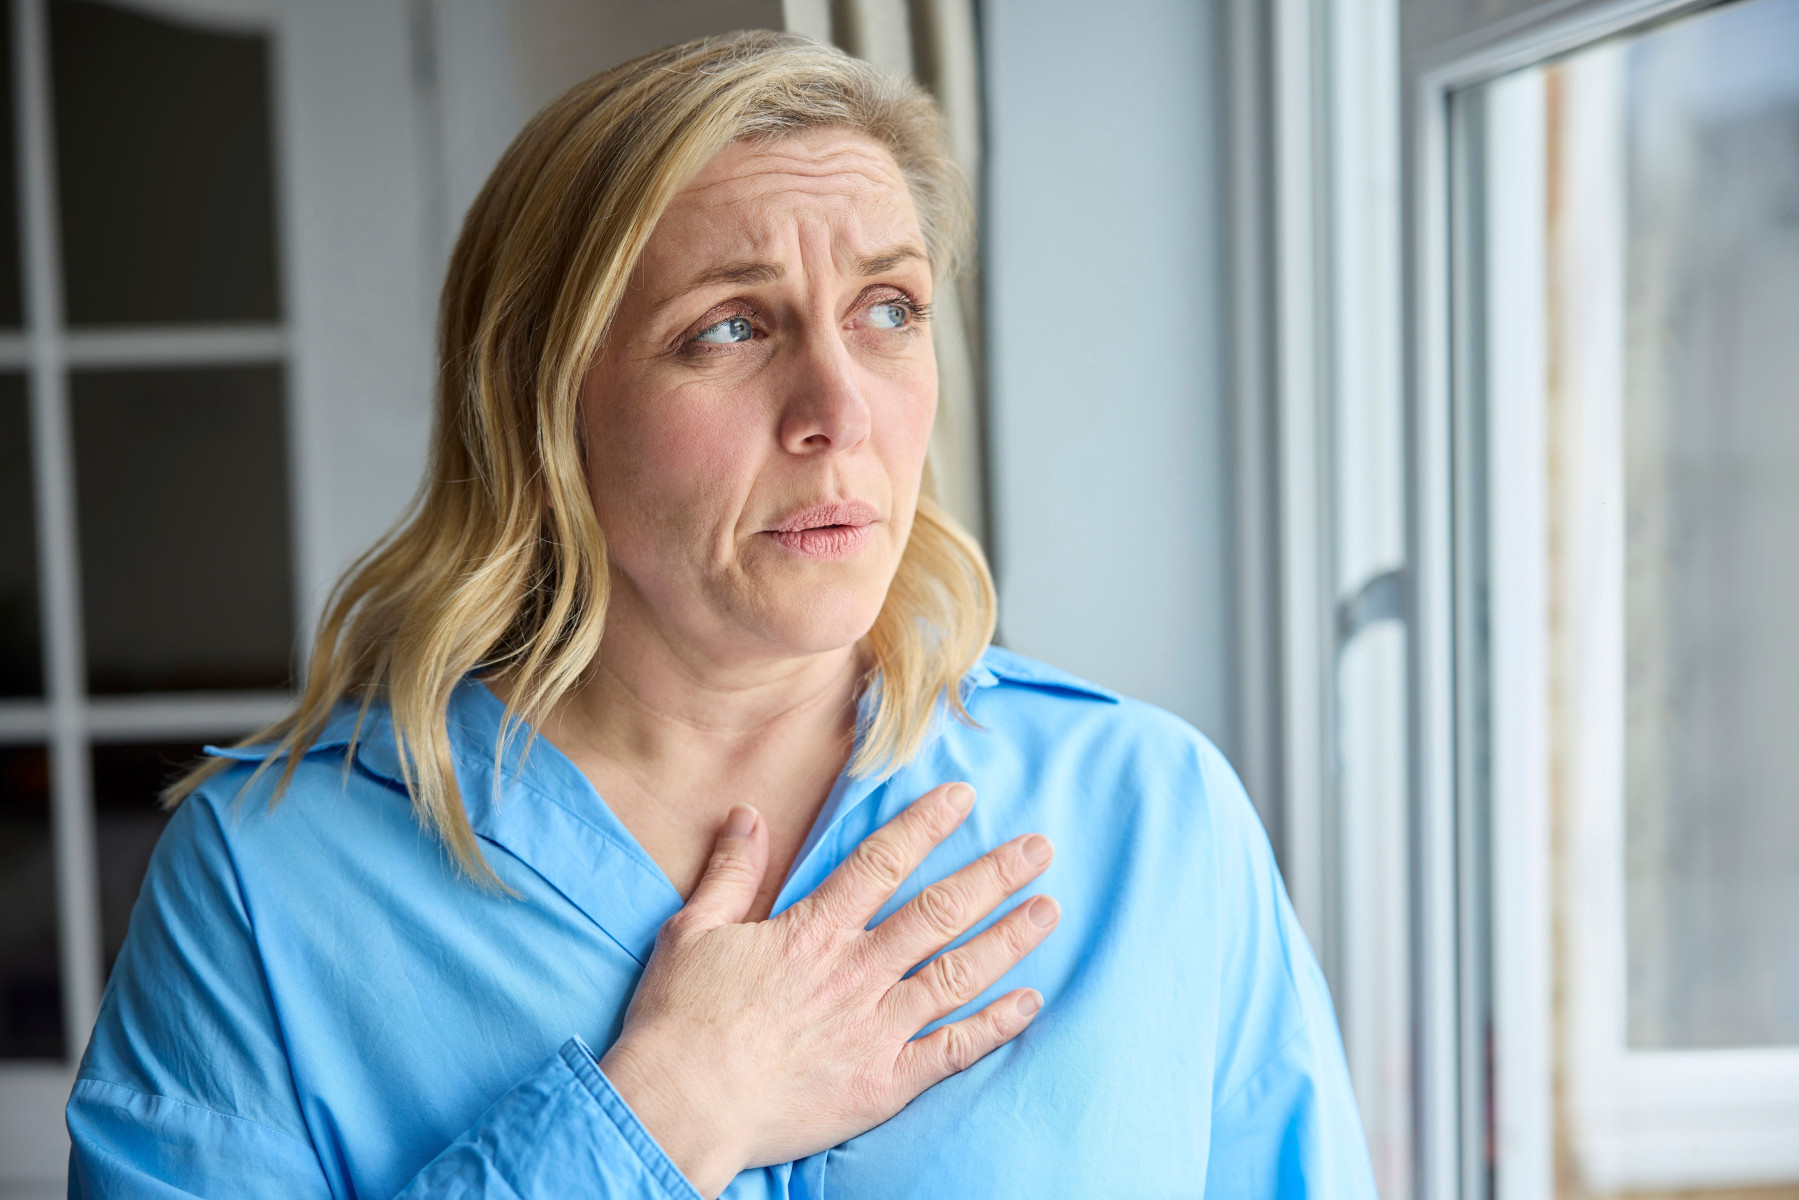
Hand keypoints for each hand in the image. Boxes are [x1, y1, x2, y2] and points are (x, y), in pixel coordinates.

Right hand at [598, 782, 1058, 1196]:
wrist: (680, 1109)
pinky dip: (994, 1025)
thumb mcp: (693, 930)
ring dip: (1008, 939)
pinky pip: (951, 1049)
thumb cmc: (680, 1022)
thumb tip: (748, 813)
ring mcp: (875, 1028)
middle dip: (995, 875)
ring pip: (957, 974)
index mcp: (813, 930)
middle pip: (940, 912)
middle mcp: (855, 971)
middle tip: (1040, 849)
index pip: (883, 862)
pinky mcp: (883, 1082)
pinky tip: (1029, 1002)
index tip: (965, 799)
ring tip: (1048, 910)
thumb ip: (731, 871)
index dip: (927, 826)